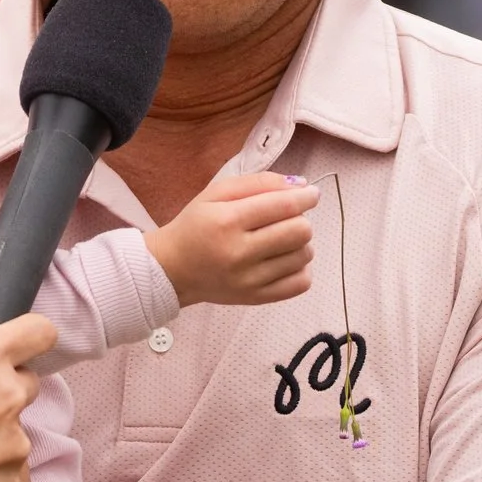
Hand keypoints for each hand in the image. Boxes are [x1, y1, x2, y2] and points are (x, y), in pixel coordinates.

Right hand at [145, 172, 317, 306]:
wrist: (171, 269)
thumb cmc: (194, 226)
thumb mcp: (216, 193)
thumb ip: (258, 183)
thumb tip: (301, 185)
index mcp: (227, 220)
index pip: (284, 206)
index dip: (305, 197)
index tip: (310, 194)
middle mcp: (239, 252)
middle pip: (300, 231)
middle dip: (300, 219)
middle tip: (285, 218)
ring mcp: (249, 280)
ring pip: (303, 256)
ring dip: (298, 243)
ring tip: (279, 240)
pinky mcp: (256, 299)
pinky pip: (300, 283)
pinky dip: (300, 268)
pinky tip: (284, 260)